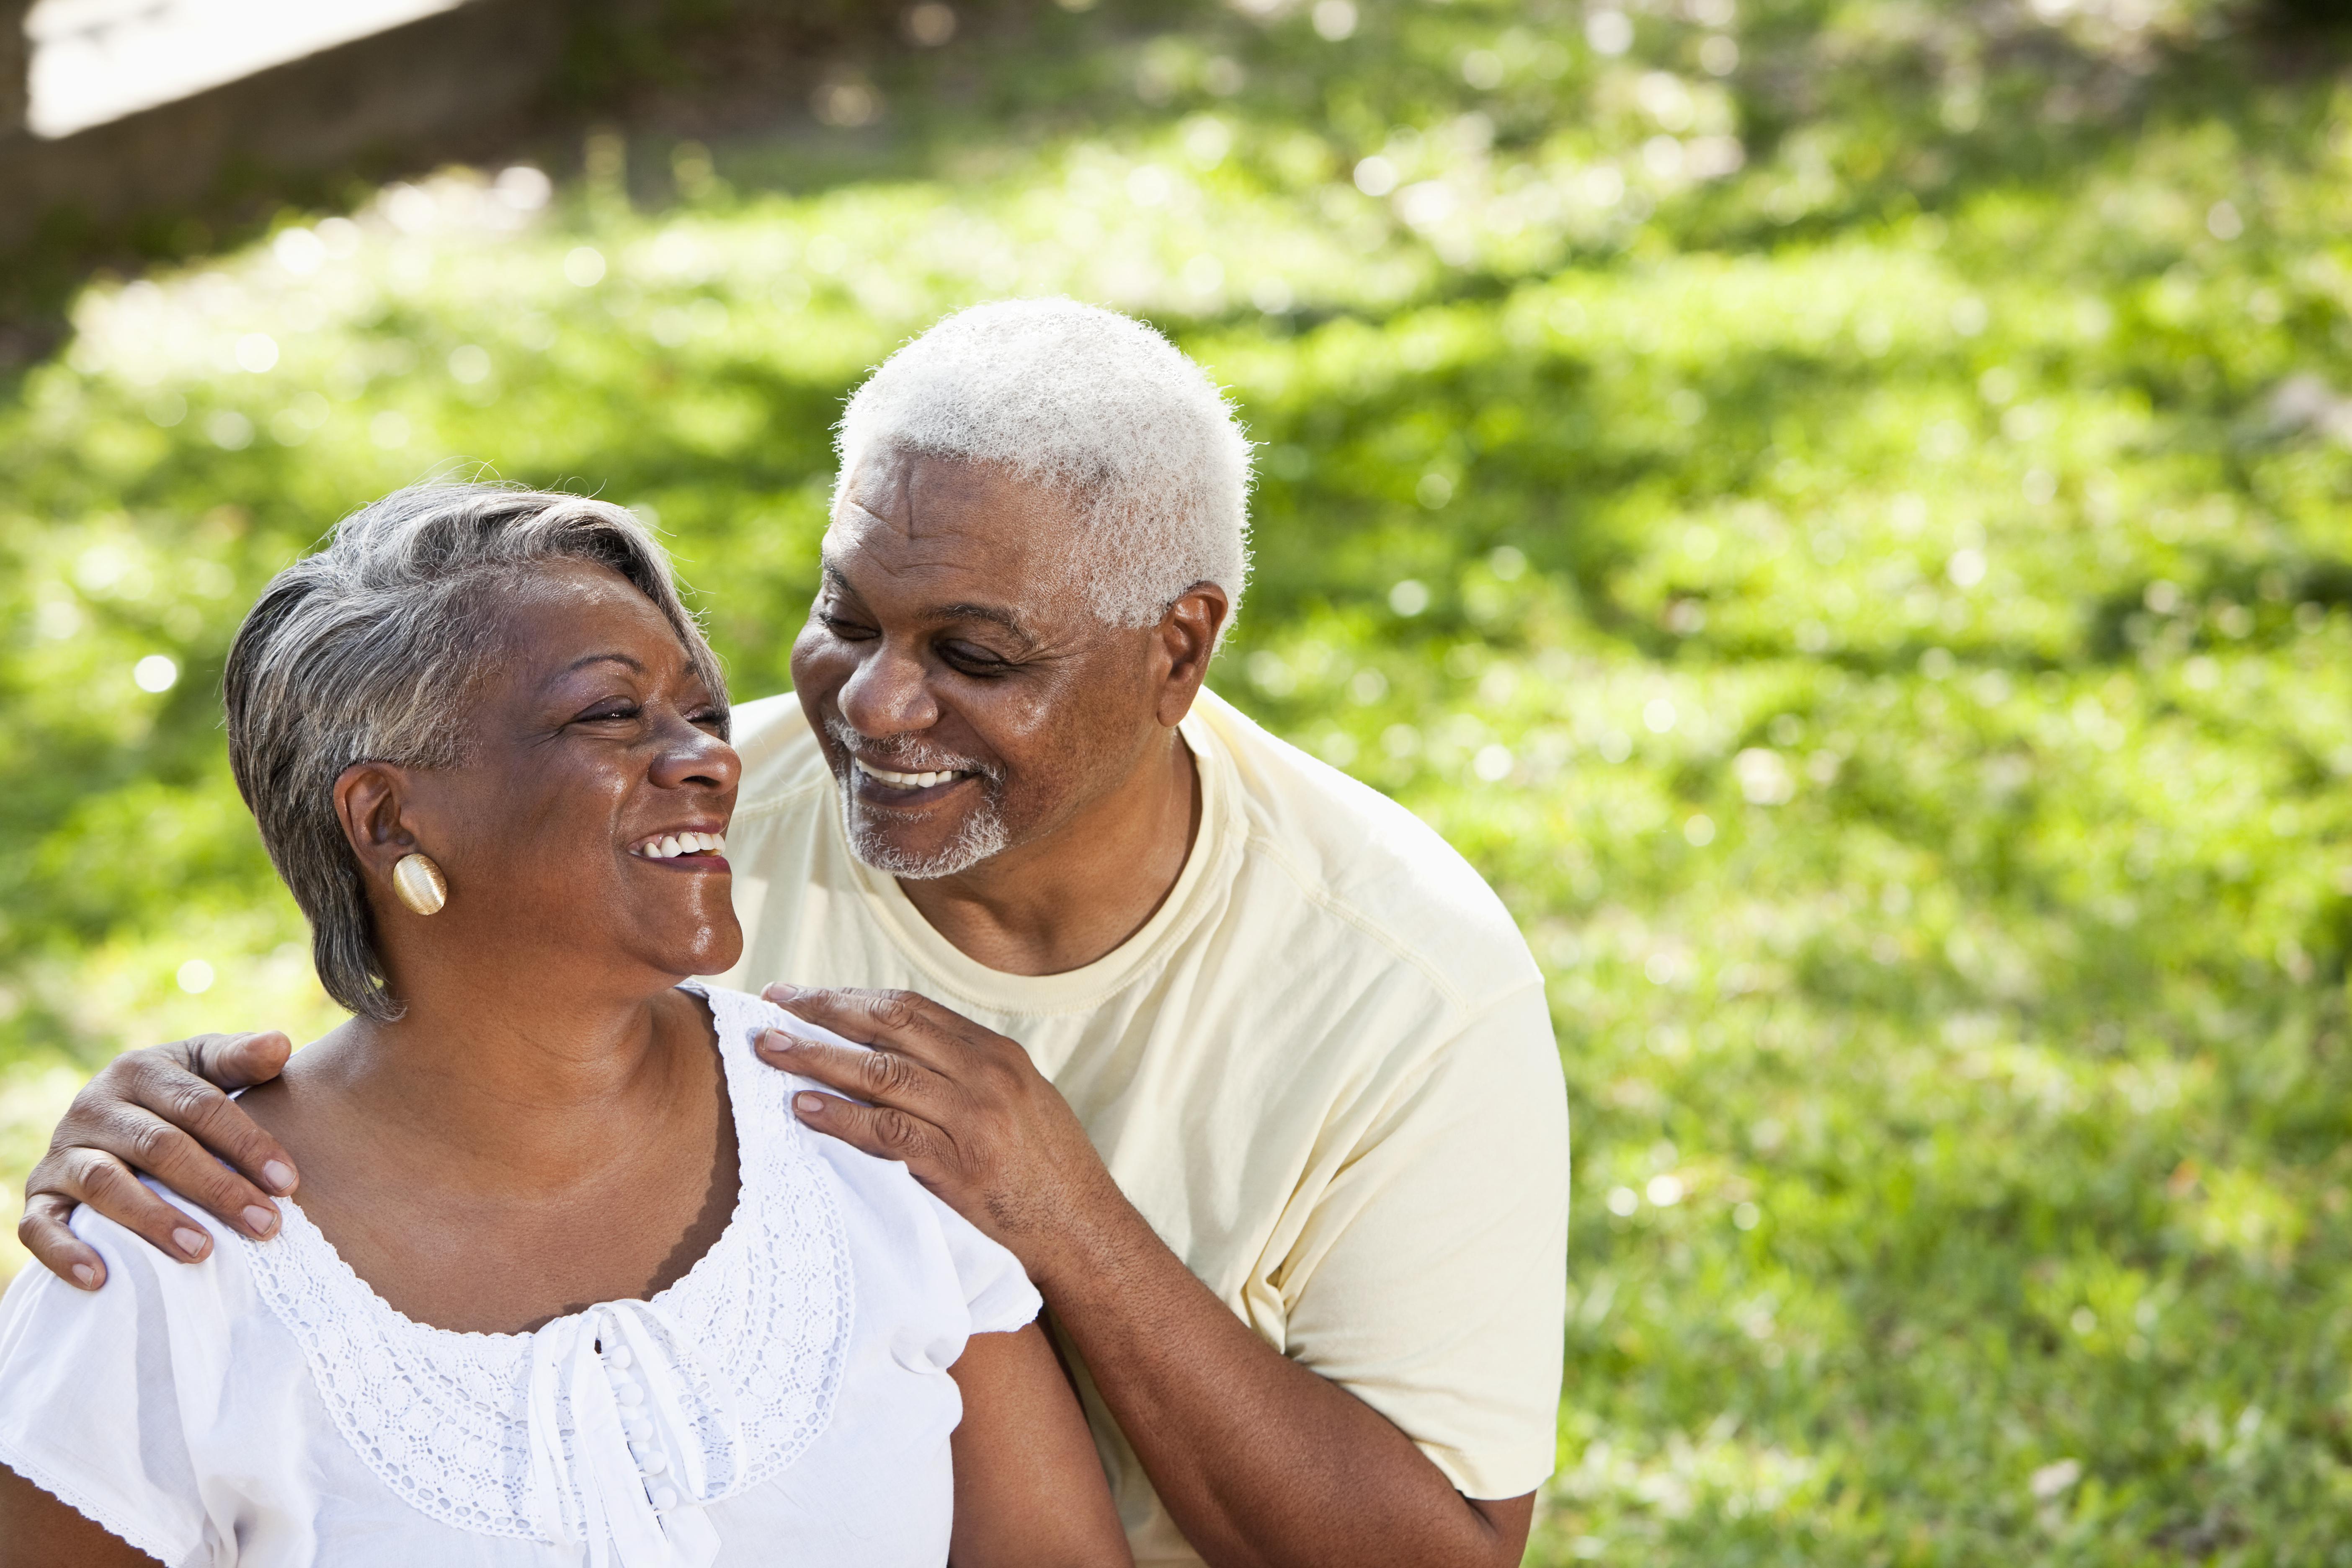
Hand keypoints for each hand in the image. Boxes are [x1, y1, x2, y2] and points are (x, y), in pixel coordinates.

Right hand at [18, 1032, 298, 1288]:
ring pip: (104, 1184)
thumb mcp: (206, 1068)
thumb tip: (280, 1044)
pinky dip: (66, 1252)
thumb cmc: (178, 1096)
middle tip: (264, 1225)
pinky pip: (41, 1226)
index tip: (289, 1183)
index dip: (247, 1143)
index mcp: (140, 1070)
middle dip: (216, 1188)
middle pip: (159, 1147)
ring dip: (153, 1220)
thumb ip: (241, 1059)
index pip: (200, 1106)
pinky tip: (101, 1278)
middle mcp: (94, 1106)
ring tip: (202, 1251)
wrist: (110, 1117)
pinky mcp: (40, 1196)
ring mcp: (63, 1152)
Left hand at [755, 985, 1125, 1281]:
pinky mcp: (957, 1168)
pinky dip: (841, 1117)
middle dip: (823, 1012)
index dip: (850, 996)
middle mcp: (984, 1075)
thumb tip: (898, 1051)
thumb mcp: (1018, 1100)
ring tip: (770, 1050)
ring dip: (816, 1058)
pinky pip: (887, 1133)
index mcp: (996, 1054)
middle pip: (889, 1026)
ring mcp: (972, 1119)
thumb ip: (966, 1071)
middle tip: (772, 1006)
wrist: (1084, 1230)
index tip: (803, 994)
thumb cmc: (1047, 1169)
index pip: (911, 1008)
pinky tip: (804, 1107)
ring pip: (880, 1073)